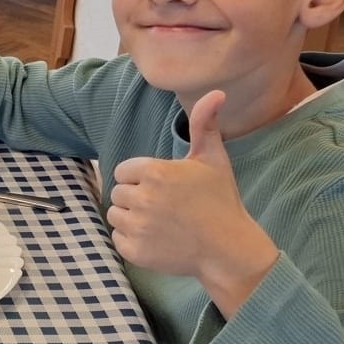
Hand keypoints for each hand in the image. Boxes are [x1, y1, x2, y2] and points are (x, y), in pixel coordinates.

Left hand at [107, 91, 277, 306]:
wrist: (228, 249)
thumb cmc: (221, 201)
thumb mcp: (213, 159)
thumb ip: (204, 124)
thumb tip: (216, 92)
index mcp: (155, 172)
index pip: (123, 171)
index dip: (141, 178)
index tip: (163, 187)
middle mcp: (142, 198)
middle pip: (118, 192)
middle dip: (136, 197)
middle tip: (164, 206)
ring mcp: (137, 227)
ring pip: (114, 215)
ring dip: (131, 218)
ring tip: (160, 222)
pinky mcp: (135, 251)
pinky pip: (118, 238)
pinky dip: (132, 240)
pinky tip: (157, 239)